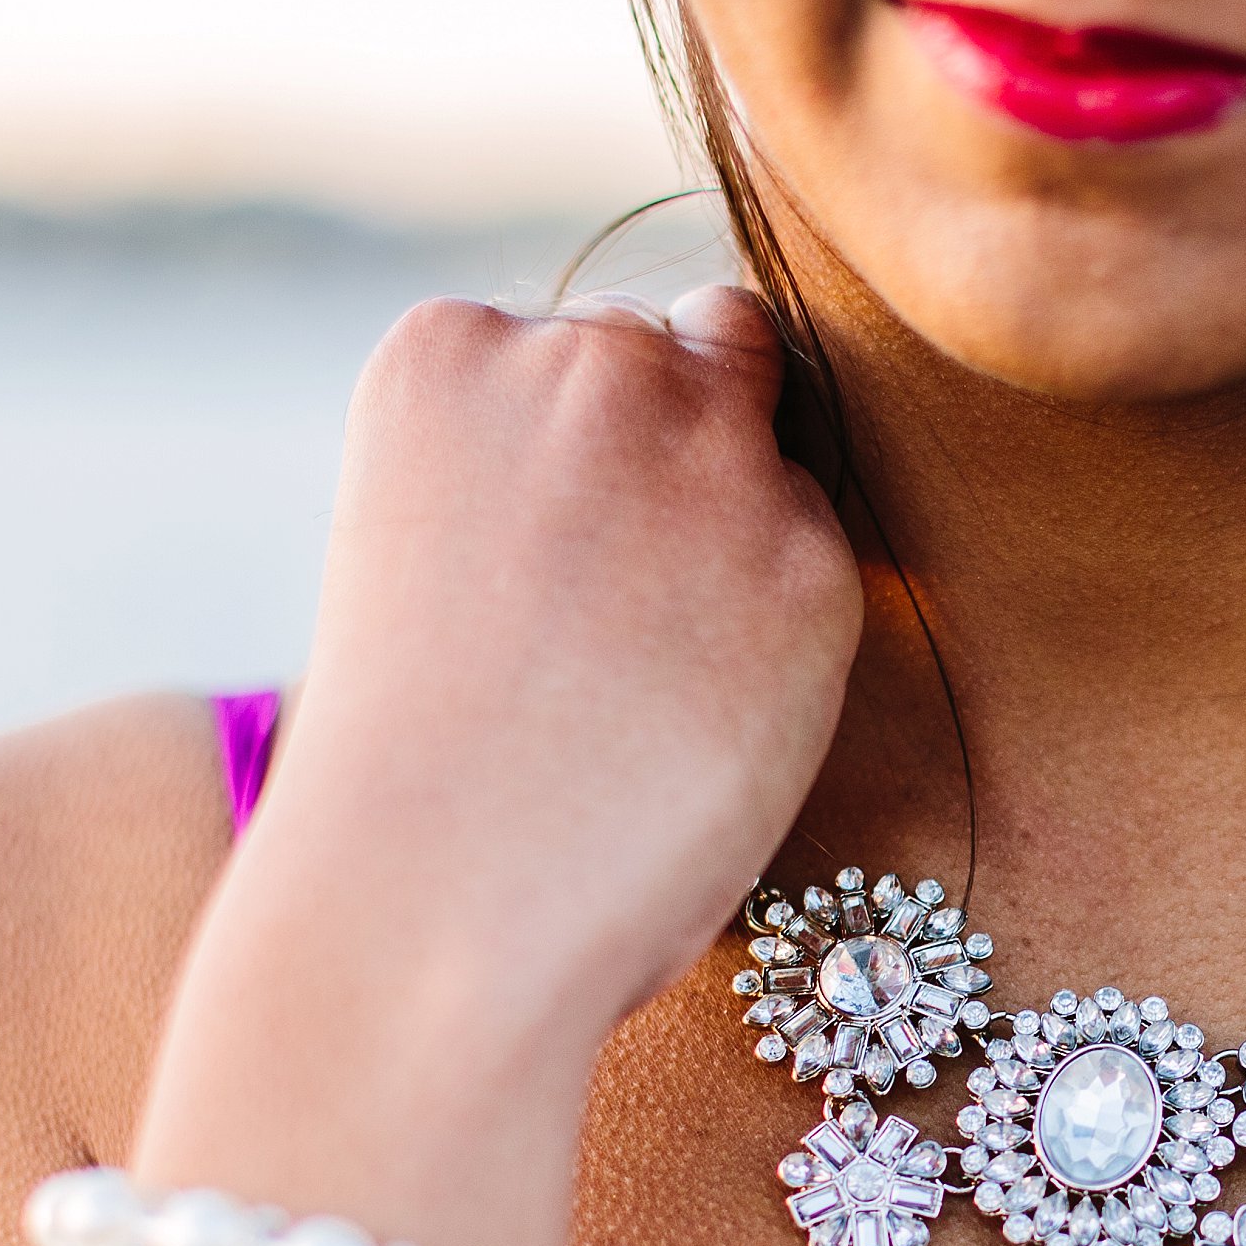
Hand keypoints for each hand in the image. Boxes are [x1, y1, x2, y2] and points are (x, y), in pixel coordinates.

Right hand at [135, 286, 863, 1245]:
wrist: (432, 907)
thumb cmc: (419, 762)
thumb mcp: (437, 537)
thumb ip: (538, 455)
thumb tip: (682, 433)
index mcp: (454, 346)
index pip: (587, 338)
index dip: (590, 454)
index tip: (547, 561)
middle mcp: (592, 362)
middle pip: (704, 345)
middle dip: (688, 446)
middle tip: (632, 603)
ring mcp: (709, 453)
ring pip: (778, 438)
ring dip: (749, 522)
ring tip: (662, 663)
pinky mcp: (811, 560)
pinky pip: (826, 559)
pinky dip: (790, 629)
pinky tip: (707, 715)